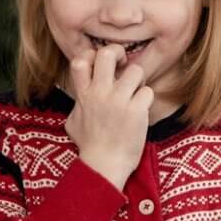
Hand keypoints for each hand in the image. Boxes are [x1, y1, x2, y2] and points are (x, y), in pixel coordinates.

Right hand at [65, 46, 153, 190]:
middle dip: (118, 53)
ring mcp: (118, 101)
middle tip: (123, 65)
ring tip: (135, 94)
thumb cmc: (89, 147)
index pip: (80, 60)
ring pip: (135, 71)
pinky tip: (141, 111)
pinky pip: (148, 92)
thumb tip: (79, 101)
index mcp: (83, 95)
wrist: (103, 166)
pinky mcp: (136, 111)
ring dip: (138, 81)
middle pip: (107, 54)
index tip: (101, 65)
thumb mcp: (73, 123)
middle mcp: (99, 93)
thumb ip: (77, 106)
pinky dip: (147, 100)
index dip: (92, 55)